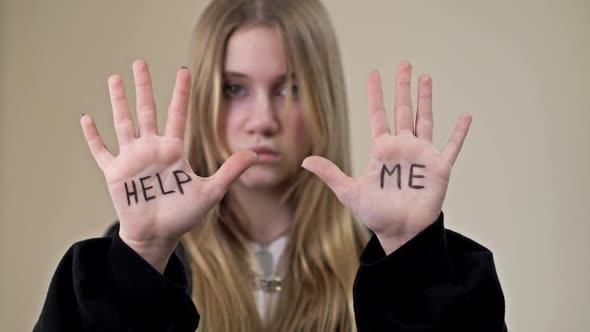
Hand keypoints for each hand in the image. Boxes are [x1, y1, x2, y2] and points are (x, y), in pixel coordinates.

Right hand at [81, 60, 256, 271]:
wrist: (158, 236)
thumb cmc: (184, 215)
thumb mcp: (210, 191)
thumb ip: (230, 171)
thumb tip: (256, 154)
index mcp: (173, 150)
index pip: (177, 114)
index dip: (180, 92)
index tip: (183, 70)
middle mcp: (152, 149)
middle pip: (147, 110)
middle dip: (144, 86)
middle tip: (139, 62)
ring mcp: (132, 159)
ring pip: (123, 123)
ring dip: (119, 101)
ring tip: (115, 78)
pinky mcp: (115, 173)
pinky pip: (101, 150)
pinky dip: (93, 136)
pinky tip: (86, 117)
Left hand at [302, 62, 470, 253]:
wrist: (399, 232)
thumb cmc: (375, 214)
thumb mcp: (349, 192)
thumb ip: (330, 174)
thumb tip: (304, 161)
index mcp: (382, 149)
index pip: (378, 115)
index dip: (376, 94)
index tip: (375, 74)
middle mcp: (402, 147)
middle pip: (403, 110)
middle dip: (403, 87)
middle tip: (405, 64)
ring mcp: (422, 156)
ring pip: (425, 120)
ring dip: (426, 99)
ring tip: (426, 78)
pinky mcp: (439, 168)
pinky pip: (452, 146)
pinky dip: (459, 133)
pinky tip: (466, 116)